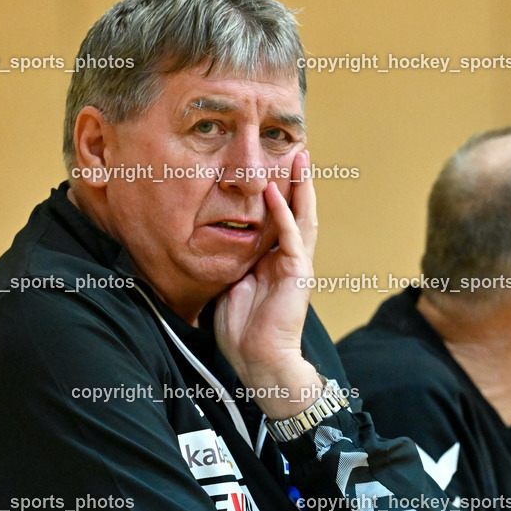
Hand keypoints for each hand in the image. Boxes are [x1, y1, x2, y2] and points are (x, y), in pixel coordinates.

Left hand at [215, 149, 321, 418]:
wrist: (260, 361)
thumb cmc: (242, 332)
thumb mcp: (229, 286)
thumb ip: (229, 262)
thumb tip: (207, 244)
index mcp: (273, 261)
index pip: (279, 218)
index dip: (279, 192)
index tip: (274, 166)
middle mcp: (289, 258)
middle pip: (298, 210)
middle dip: (298, 180)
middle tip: (298, 150)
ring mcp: (296, 264)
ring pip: (302, 216)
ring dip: (301, 186)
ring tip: (300, 158)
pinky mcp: (297, 273)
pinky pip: (290, 236)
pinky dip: (283, 212)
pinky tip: (276, 191)